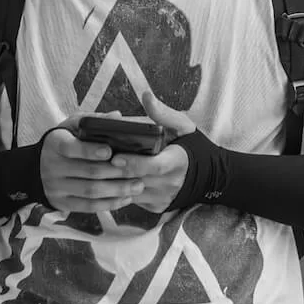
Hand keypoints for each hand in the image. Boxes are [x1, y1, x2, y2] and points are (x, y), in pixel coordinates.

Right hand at [38, 112, 145, 213]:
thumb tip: (117, 117)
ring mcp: (57, 188)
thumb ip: (92, 120)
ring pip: (91, 191)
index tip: (110, 151)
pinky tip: (125, 198)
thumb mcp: (71, 126)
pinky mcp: (63, 203)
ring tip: (137, 186)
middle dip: (116, 172)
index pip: (70, 148)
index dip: (90, 150)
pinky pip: (88, 206)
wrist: (37, 168)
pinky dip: (109, 204)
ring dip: (117, 190)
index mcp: (55, 144)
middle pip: (88, 172)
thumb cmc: (63, 142)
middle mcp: (53, 167)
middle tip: (138, 171)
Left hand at [106, 92, 194, 213]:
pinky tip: (106, 179)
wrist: (208, 177)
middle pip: (138, 180)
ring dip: (113, 183)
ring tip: (95, 168)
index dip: (134, 163)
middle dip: (114, 172)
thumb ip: (163, 113)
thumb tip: (146, 95)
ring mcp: (162, 198)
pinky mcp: (155, 207)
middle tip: (94, 161)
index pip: (155, 166)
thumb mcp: (183, 126)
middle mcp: (170, 183)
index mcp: (177, 161)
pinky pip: (132, 200)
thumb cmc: (191, 147)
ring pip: (131, 193)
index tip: (116, 157)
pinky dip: (119, 191)